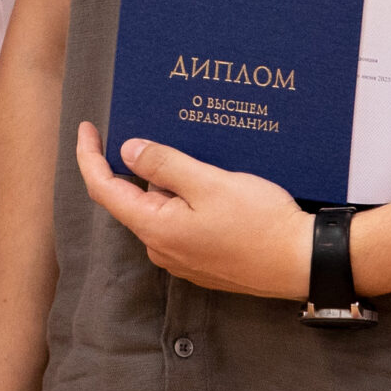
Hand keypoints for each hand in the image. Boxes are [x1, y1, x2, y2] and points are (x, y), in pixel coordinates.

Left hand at [74, 123, 312, 301]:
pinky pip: (180, 223)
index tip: (88, 128)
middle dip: (140, 167)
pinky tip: (211, 185)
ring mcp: (182, 258)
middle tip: (159, 133)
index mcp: (155, 228)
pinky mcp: (202, 261)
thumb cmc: (260, 223)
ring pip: (160, 210)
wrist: (302, 262)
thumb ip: (164, 165)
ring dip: (168, 184)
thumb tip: (128, 151)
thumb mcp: (209, 183)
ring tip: (197, 158)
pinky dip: (185, 200)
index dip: (90, 157)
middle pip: (133, 199)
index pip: (104, 190)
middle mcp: (161, 248)